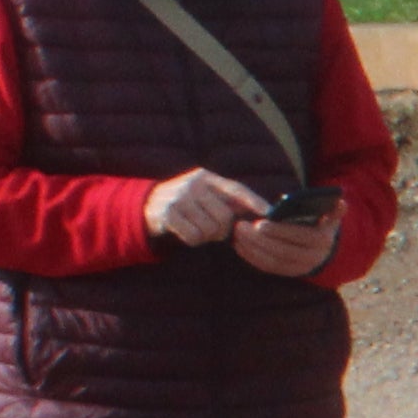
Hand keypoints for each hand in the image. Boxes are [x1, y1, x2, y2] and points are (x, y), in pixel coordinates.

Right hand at [144, 168, 261, 246]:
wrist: (147, 205)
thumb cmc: (187, 204)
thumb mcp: (206, 195)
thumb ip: (229, 201)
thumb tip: (264, 212)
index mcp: (206, 177)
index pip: (236, 189)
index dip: (254, 201)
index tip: (270, 213)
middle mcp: (193, 184)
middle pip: (225, 217)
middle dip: (224, 229)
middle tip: (214, 230)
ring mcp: (179, 198)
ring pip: (210, 229)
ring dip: (207, 236)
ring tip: (198, 228)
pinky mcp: (168, 214)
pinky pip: (194, 237)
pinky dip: (193, 240)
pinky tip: (186, 231)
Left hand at [236, 205, 340, 280]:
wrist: (323, 247)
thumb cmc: (320, 224)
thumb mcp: (329, 216)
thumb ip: (334, 210)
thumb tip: (342, 203)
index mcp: (322, 241)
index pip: (300, 237)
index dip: (279, 231)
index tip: (259, 223)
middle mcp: (313, 258)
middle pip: (283, 250)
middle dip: (259, 239)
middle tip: (240, 226)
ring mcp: (300, 268)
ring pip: (272, 261)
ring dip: (252, 248)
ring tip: (237, 233)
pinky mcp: (287, 273)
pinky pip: (267, 267)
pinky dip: (251, 256)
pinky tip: (239, 244)